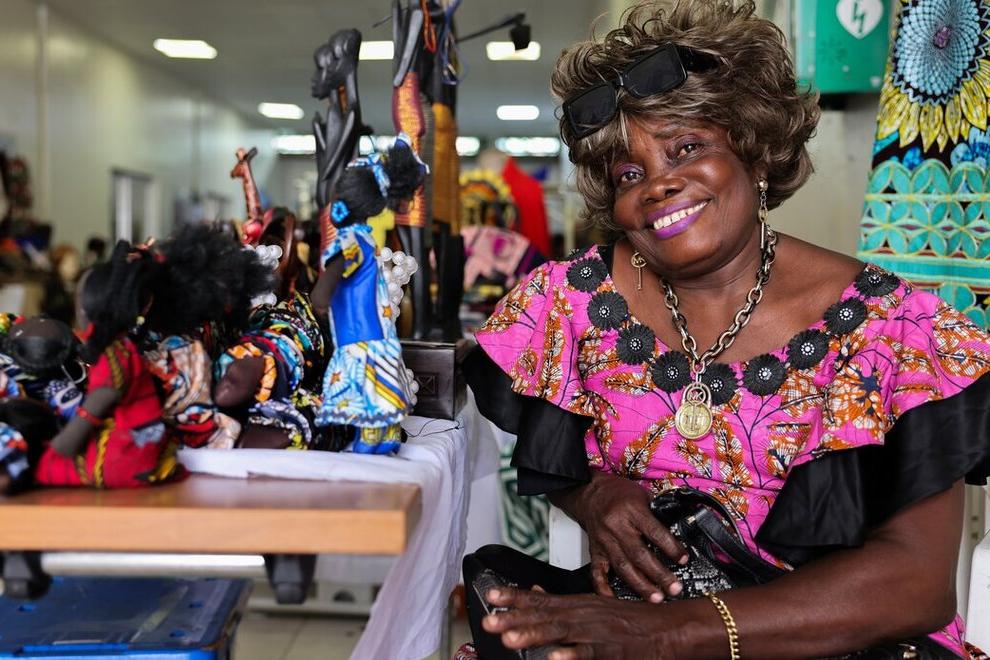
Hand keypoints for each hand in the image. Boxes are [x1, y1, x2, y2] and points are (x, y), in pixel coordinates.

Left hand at [480, 586, 676, 659]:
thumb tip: (533, 591)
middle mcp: (581, 614)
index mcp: (575, 604)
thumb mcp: (591, 605)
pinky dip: (571, 655)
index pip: (538, 598)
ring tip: (512, 639)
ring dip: (534, 635)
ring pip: (560, 633)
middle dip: (514, 618)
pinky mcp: (610, 650)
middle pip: (543, 615)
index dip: (514, 597)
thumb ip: (559, 602)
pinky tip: (554, 658)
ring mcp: (595, 632)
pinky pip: (587, 654)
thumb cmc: (629, 619)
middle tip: (488, 621)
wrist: (667, 627)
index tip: (490, 595)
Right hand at [564, 472, 687, 601]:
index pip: (654, 532)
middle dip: (658, 574)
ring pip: (622, 566)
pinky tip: (614, 599)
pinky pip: (597, 571)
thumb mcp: (642, 495)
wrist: (590, 492)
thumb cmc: (618, 493)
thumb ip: (657, 514)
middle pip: (639, 554)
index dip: (670, 547)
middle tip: (674, 588)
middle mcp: (617, 526)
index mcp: (631, 510)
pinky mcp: (595, 550)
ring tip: (655, 598)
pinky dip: (604, 587)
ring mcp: (604, 540)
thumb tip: (678, 534)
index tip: (683, 559)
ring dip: (640, 585)